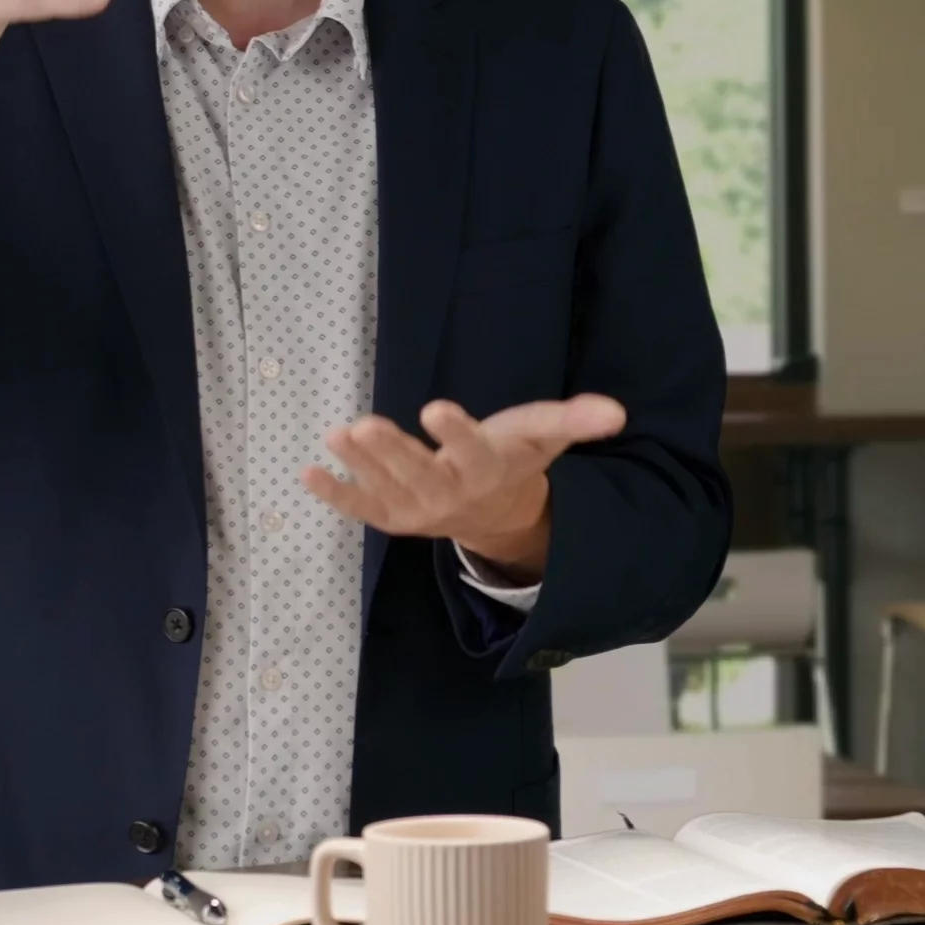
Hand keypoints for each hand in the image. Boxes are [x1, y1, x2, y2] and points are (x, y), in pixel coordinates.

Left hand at [302, 395, 628, 576]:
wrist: (495, 514)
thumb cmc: (514, 459)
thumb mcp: (544, 436)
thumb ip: (575, 421)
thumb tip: (616, 411)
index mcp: (488, 469)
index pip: (473, 451)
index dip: (455, 433)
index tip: (436, 408)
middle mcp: (450, 494)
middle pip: (420, 474)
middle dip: (392, 453)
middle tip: (364, 426)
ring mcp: (417, 509)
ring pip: (385, 489)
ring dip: (358, 467)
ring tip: (335, 437)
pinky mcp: (390, 515)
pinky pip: (359, 508)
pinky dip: (334, 495)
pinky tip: (307, 472)